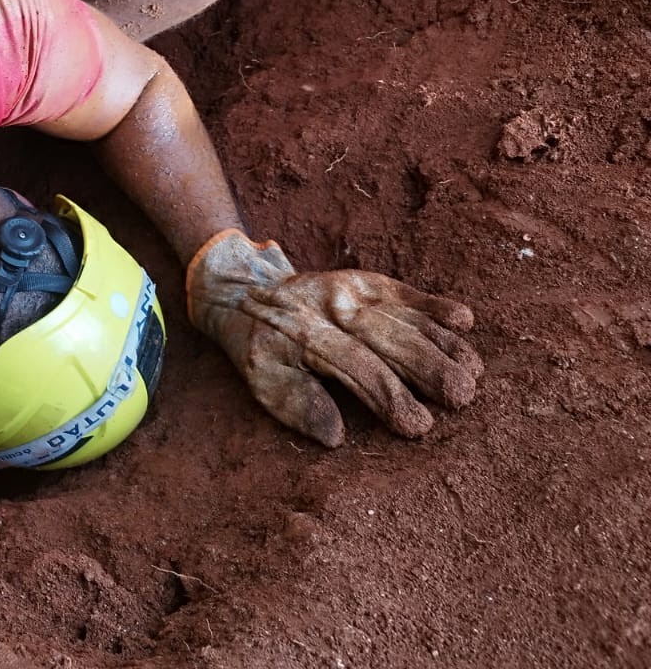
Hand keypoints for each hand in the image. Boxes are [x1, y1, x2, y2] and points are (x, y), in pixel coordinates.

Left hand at [186, 230, 481, 446]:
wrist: (244, 292)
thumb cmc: (259, 347)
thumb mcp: (261, 377)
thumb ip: (295, 404)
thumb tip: (336, 436)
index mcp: (305, 336)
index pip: (355, 368)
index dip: (388, 397)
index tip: (418, 426)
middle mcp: (332, 309)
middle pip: (388, 340)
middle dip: (427, 369)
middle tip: (461, 397)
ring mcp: (351, 291)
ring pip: (403, 317)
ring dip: (442, 343)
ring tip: (474, 372)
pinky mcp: (365, 281)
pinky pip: (403, 291)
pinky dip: (433, 304)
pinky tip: (465, 319)